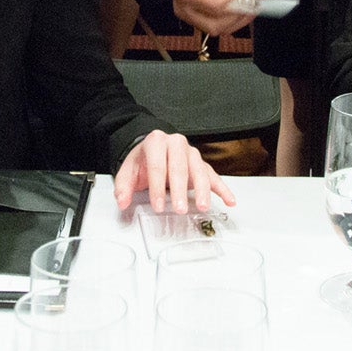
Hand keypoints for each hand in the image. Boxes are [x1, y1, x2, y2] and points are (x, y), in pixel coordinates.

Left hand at [113, 129, 239, 213]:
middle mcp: (176, 143)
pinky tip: (229, 199)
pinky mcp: (201, 163)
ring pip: (199, 170)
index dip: (157, 187)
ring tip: (203, 206)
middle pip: (180, 167)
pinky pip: (213, 175)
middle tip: (180, 208)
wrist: (153, 147)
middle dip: (180, 190)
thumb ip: (123, 186)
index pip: (157, 166)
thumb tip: (122, 201)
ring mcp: (191, 153)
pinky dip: (222, 188)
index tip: (158, 205)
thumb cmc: (143, 159)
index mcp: (156, 142)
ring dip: (202, 190)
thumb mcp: (128, 169)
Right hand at [158, 0, 257, 34]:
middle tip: (256, 4)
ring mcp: (187, 16)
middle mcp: (184, 8)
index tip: (256, 2)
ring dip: (236, 20)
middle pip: (217, 25)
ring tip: (249, 4)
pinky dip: (229, 20)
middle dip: (240, 17)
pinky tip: (237, 8)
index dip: (240, 7)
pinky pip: (214, 26)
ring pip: (217, 29)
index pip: (218, 8)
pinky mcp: (192, 19)